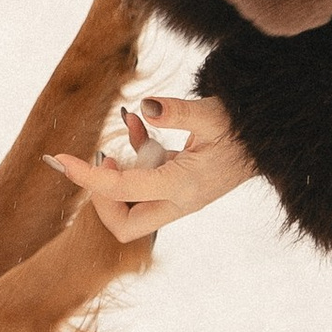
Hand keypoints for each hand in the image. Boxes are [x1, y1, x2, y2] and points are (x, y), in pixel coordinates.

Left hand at [46, 90, 254, 241]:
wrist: (270, 141)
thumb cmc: (243, 128)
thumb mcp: (212, 114)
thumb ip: (178, 112)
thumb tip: (145, 107)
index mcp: (182, 187)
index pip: (122, 191)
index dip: (88, 177)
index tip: (61, 159)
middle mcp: (178, 201)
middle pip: (125, 224)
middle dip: (103, 197)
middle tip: (104, 157)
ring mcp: (179, 199)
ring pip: (133, 208)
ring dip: (121, 175)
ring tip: (133, 128)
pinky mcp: (180, 188)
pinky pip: (145, 185)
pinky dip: (136, 158)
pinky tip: (139, 122)